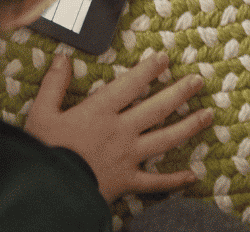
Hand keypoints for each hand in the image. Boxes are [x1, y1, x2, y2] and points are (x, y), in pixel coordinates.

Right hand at [24, 50, 212, 199]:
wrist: (48, 191)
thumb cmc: (44, 152)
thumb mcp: (41, 113)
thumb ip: (53, 85)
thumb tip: (62, 59)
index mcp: (100, 112)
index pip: (131, 84)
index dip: (149, 69)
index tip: (165, 58)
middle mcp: (121, 131)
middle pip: (157, 108)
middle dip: (180, 92)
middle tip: (198, 80)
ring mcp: (128, 157)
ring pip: (165, 139)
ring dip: (189, 126)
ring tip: (207, 115)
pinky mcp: (128, 181)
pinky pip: (157, 181)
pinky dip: (176, 179)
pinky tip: (193, 174)